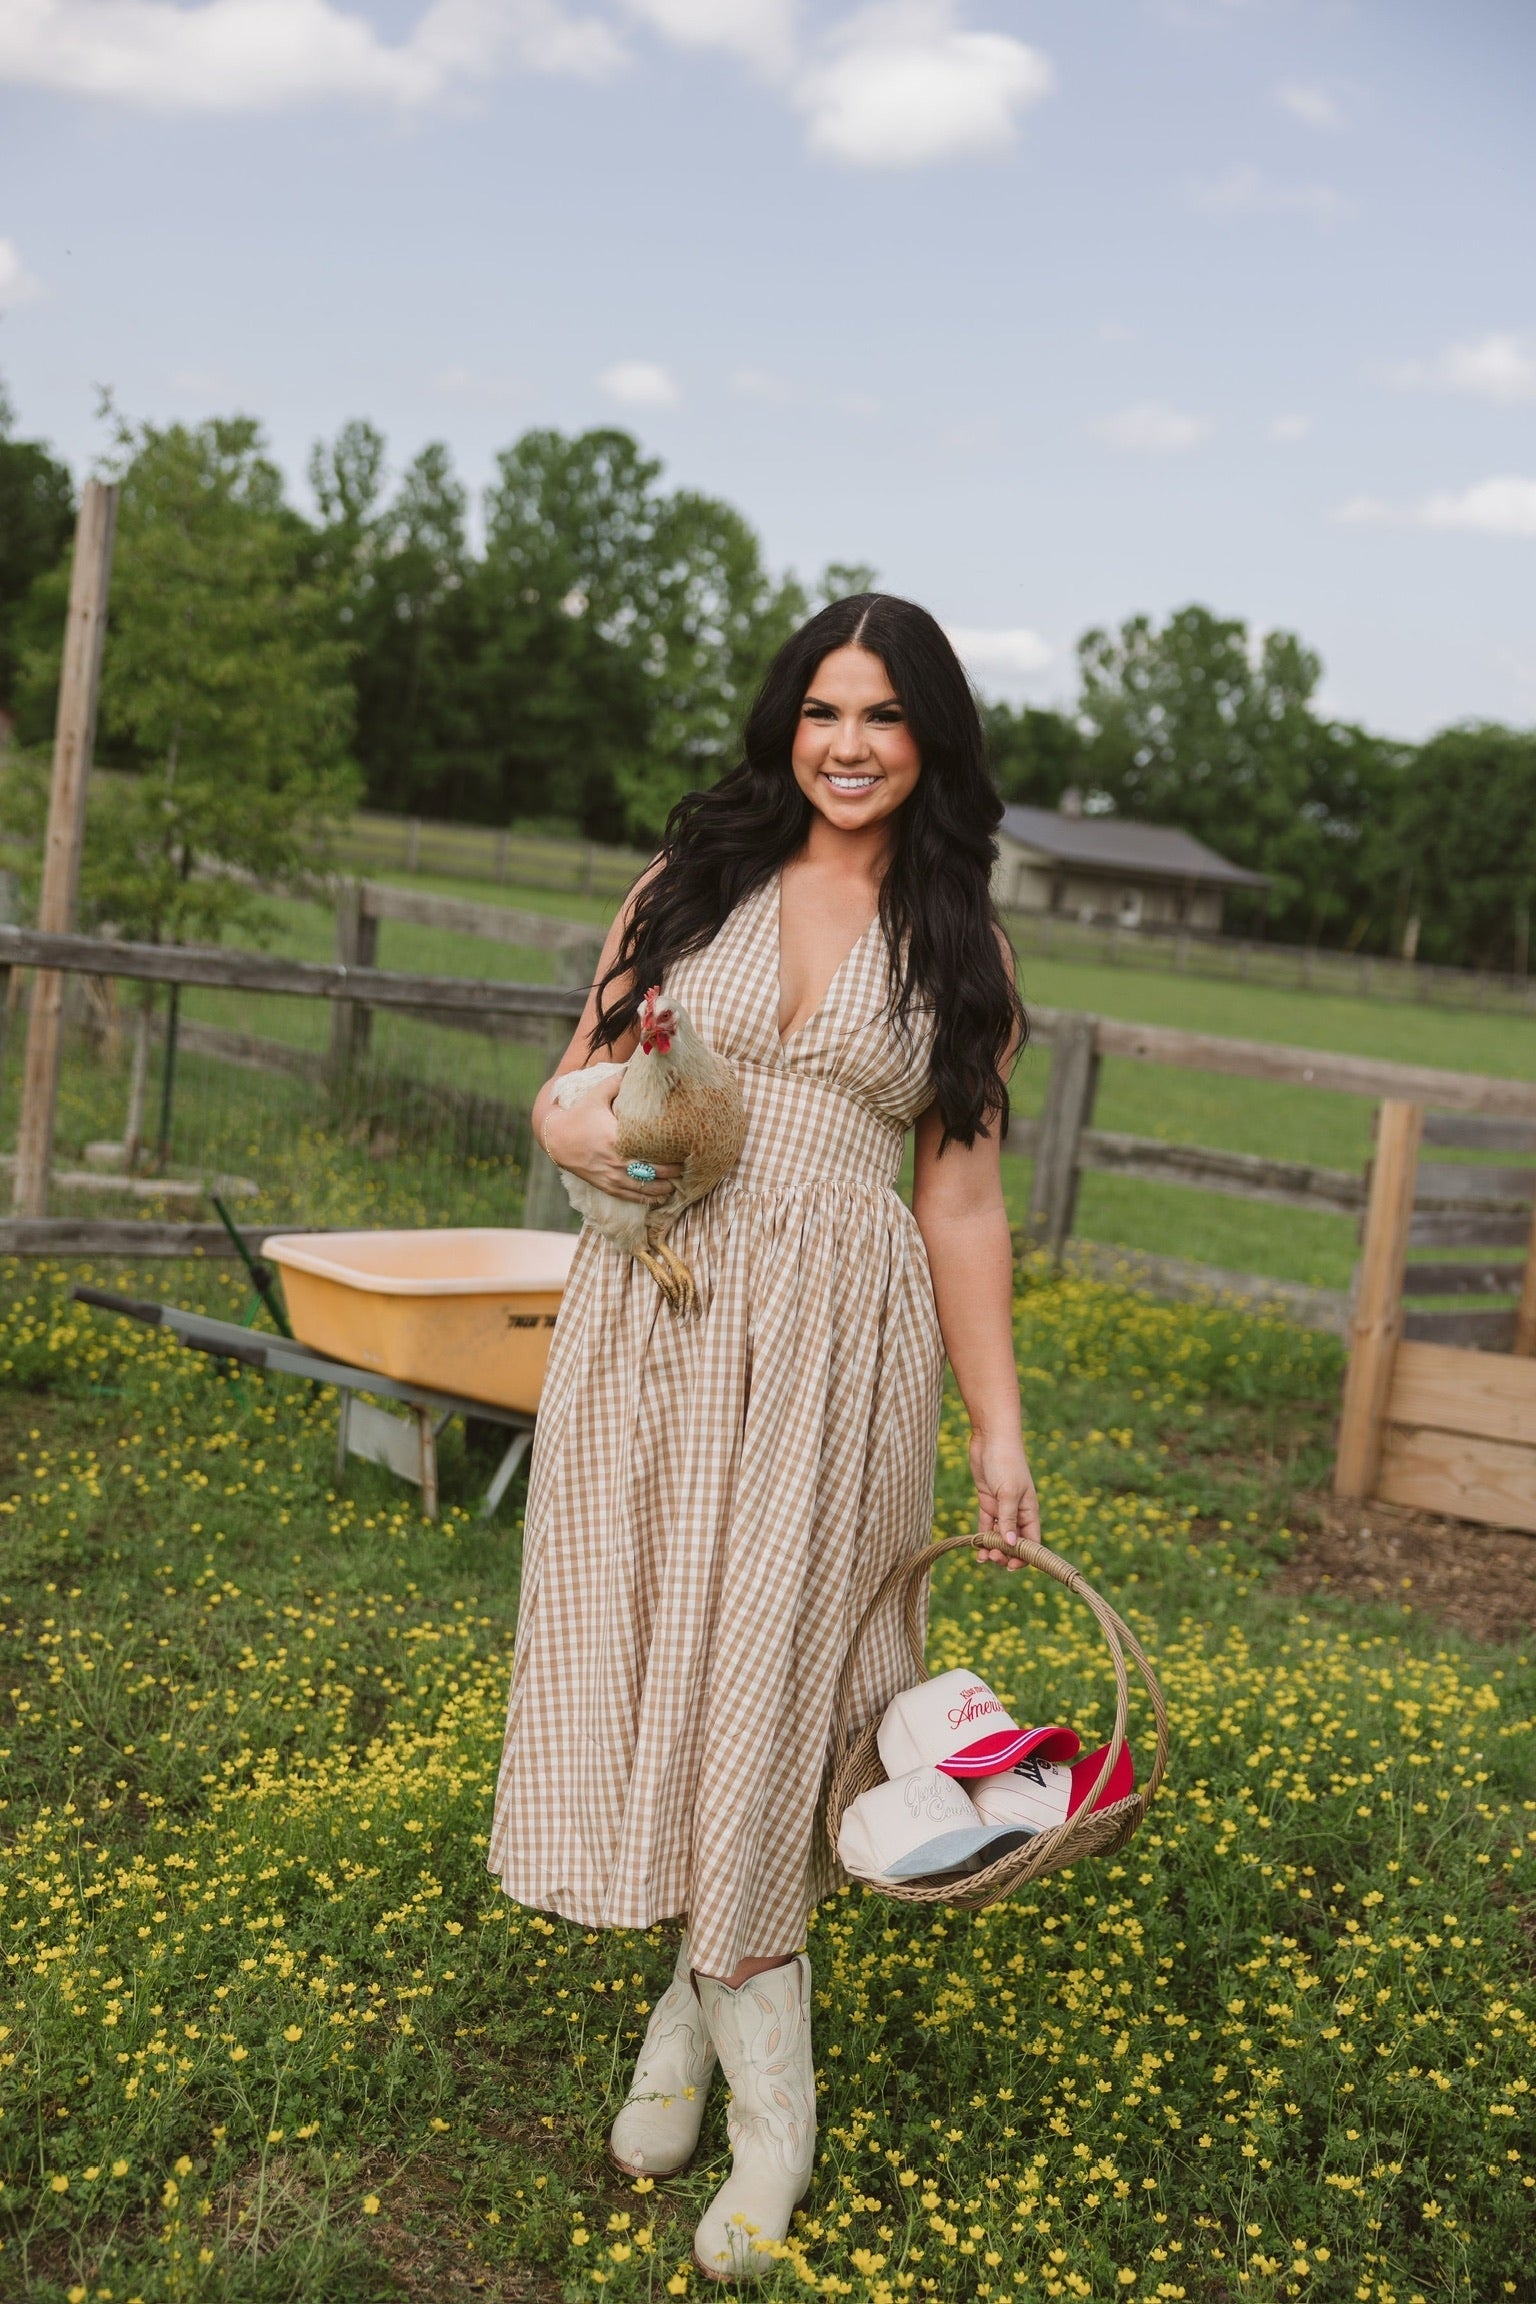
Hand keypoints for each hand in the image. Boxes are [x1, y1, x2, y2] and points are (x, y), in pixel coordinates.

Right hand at [539, 1072, 681, 1204]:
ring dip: (667, 1187)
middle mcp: (617, 1161)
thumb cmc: (580, 1114)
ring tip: (682, 1182)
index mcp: (617, 1138)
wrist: (556, 1139)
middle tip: (692, 1165)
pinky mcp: (608, 1186)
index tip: (688, 1148)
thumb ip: (618, 1081)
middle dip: (676, 1171)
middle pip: (656, 1172)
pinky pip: (634, 1197)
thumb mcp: (597, 1095)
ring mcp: (613, 1176)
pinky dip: (651, 1197)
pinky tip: (664, 1195)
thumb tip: (637, 1065)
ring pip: (647, 1188)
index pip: (653, 1150)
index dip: (673, 1152)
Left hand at [969, 1427, 1041, 1570]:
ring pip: (999, 1536)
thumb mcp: (1008, 1492)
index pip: (1032, 1541)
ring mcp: (1002, 1508)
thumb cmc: (1006, 1462)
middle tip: (993, 1559)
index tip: (1011, 1567)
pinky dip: (982, 1538)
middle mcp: (1018, 1512)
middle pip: (1015, 1542)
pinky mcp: (988, 1502)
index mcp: (1030, 1511)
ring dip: (993, 1549)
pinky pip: (986, 1526)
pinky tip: (977, 1549)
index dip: (1025, 1557)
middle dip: (1005, 1554)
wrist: (991, 1439)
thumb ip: (1009, 1519)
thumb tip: (1012, 1544)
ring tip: (983, 1558)